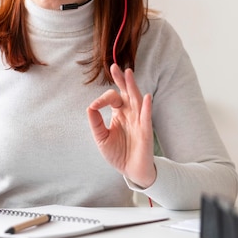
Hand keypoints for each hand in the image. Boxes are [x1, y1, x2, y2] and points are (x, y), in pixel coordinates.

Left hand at [86, 64, 155, 187]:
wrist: (131, 170)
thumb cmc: (117, 153)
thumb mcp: (101, 137)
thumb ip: (95, 122)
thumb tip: (90, 106)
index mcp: (119, 113)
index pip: (112, 98)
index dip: (102, 99)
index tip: (95, 106)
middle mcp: (130, 114)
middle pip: (126, 93)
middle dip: (121, 80)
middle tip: (114, 66)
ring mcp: (139, 121)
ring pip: (136, 100)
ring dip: (132, 87)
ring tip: (128, 73)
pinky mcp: (145, 131)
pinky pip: (146, 117)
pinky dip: (146, 107)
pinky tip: (146, 97)